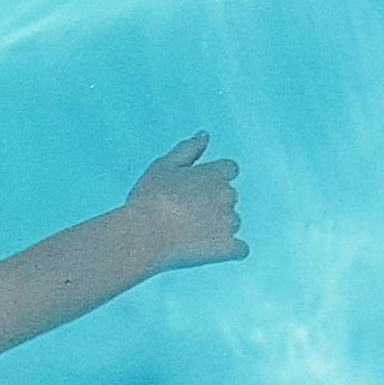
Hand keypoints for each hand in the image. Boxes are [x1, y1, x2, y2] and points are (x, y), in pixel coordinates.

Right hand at [127, 132, 246, 270]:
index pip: (230, 169)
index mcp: (214, 174)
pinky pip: (240, 249)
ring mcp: (230, 222)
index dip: (213, 179)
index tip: (194, 190)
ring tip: (188, 234)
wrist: (144, 235)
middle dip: (212, 204)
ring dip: (217, 227)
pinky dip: (229, 249)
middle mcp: (227, 195)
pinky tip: (207, 250)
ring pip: (232, 222)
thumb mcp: (163, 166)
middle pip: (228, 197)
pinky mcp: (229, 247)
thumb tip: (205, 135)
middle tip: (183, 214)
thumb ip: (188, 149)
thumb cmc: (149, 198)